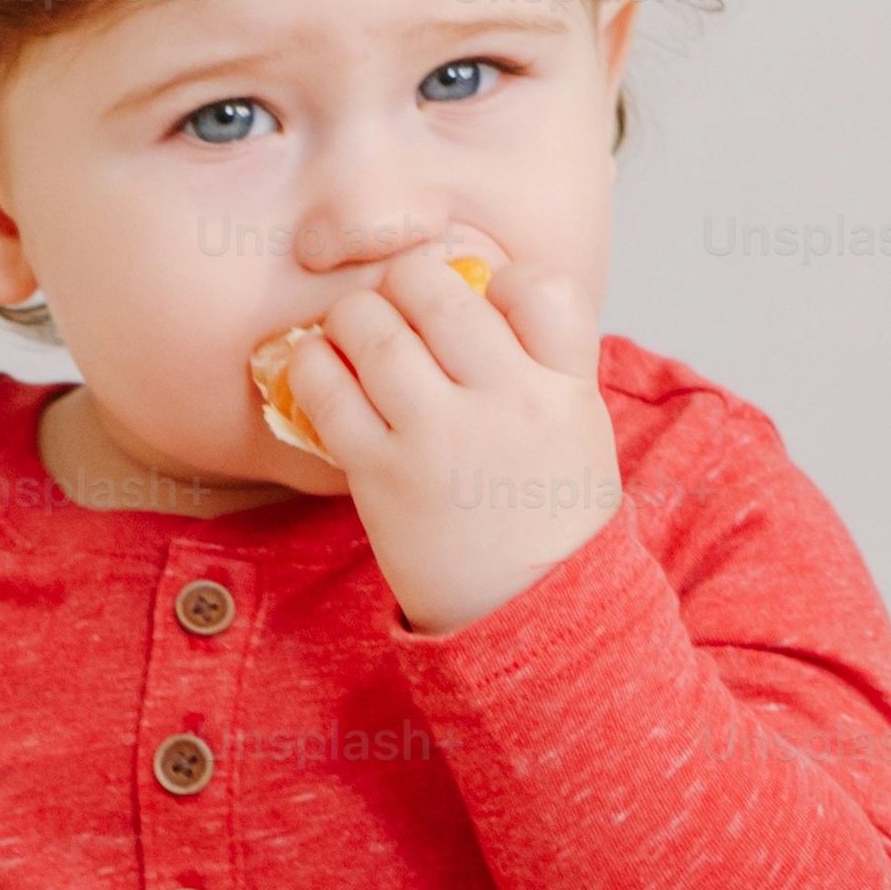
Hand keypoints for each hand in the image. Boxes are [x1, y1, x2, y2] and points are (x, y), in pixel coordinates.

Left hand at [271, 240, 618, 637]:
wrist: (525, 611)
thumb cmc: (546, 511)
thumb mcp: (579, 425)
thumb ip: (545, 360)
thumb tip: (481, 288)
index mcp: (564, 387)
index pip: (541, 289)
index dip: (503, 278)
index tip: (484, 298)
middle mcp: (505, 402)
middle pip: (439, 292)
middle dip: (406, 281)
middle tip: (397, 299)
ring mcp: (439, 436)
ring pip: (376, 331)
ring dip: (353, 315)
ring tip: (353, 328)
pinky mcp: (382, 473)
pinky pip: (328, 392)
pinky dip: (311, 362)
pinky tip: (317, 362)